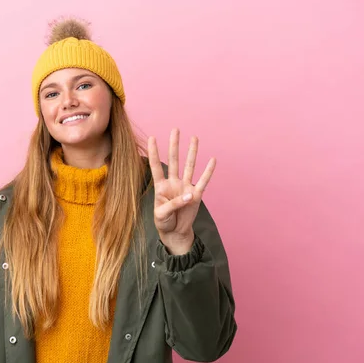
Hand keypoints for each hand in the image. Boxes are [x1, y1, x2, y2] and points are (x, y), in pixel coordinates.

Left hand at [148, 129, 215, 254]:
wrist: (175, 232)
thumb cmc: (164, 222)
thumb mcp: (162, 214)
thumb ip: (174, 204)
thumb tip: (190, 194)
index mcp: (160, 186)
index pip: (156, 166)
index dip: (153, 153)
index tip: (151, 138)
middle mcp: (173, 183)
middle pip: (174, 161)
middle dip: (174, 145)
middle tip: (175, 130)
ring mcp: (185, 187)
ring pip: (189, 166)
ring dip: (192, 152)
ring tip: (194, 138)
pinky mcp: (197, 195)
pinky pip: (203, 181)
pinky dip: (208, 171)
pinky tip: (212, 159)